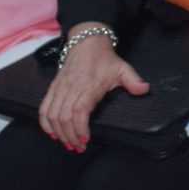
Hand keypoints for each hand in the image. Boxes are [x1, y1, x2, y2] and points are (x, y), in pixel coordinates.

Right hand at [39, 31, 149, 151]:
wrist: (86, 42)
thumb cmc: (104, 58)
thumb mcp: (123, 68)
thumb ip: (133, 80)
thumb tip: (144, 89)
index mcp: (89, 85)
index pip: (80, 110)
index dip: (80, 128)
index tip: (85, 139)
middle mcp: (72, 87)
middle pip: (64, 116)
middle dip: (70, 136)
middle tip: (78, 147)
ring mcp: (60, 87)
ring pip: (53, 114)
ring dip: (58, 132)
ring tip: (67, 143)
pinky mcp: (53, 88)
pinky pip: (44, 107)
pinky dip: (45, 122)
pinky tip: (52, 133)